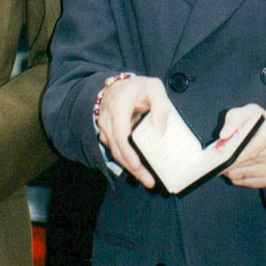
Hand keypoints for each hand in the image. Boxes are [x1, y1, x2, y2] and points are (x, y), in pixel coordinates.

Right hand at [95, 74, 170, 188]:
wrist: (120, 85)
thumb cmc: (139, 87)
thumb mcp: (155, 88)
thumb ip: (161, 106)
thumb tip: (160, 132)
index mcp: (119, 106)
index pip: (120, 134)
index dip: (127, 152)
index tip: (138, 166)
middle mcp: (107, 118)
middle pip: (116, 148)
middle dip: (132, 167)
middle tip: (148, 181)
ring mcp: (104, 126)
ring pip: (114, 151)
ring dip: (128, 167)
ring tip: (145, 179)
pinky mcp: (106, 133)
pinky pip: (114, 149)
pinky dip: (125, 160)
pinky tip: (137, 168)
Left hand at [218, 104, 265, 188]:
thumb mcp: (253, 112)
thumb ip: (235, 118)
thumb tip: (223, 136)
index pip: (247, 149)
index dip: (229, 153)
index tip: (217, 152)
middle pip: (241, 163)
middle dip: (225, 162)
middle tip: (215, 157)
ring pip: (241, 175)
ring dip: (229, 170)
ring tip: (225, 161)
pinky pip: (246, 182)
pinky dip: (237, 176)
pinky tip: (236, 168)